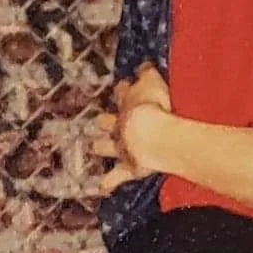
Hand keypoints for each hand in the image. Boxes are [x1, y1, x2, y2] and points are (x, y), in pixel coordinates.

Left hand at [92, 66, 170, 192]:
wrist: (153, 135)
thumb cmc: (156, 105)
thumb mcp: (154, 80)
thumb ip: (147, 73)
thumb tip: (143, 65)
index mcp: (128, 101)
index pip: (122, 91)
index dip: (123, 90)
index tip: (124, 87)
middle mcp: (119, 124)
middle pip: (105, 121)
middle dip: (103, 121)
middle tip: (100, 122)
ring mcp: (121, 147)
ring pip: (103, 147)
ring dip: (101, 147)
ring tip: (95, 148)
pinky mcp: (128, 167)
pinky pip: (115, 177)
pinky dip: (109, 182)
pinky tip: (102, 187)